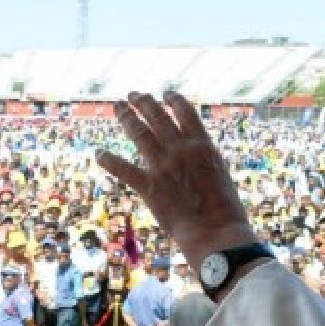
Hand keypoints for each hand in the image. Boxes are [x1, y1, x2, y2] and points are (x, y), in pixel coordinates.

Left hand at [97, 92, 255, 265]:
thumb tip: (195, 151)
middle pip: (157, 116)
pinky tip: (99, 153)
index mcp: (201, 145)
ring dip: (127, 117)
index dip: (173, 100)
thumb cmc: (225, 209)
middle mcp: (180, 150)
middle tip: (133, 95)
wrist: (215, 231)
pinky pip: (123, 168)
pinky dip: (109, 160)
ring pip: (139, 133)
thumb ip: (203, 158)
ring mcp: (162, 166)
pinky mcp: (149, 186)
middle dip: (143, 102)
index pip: (185, 112)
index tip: (164, 94)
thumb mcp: (220, 173)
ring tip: (119, 106)